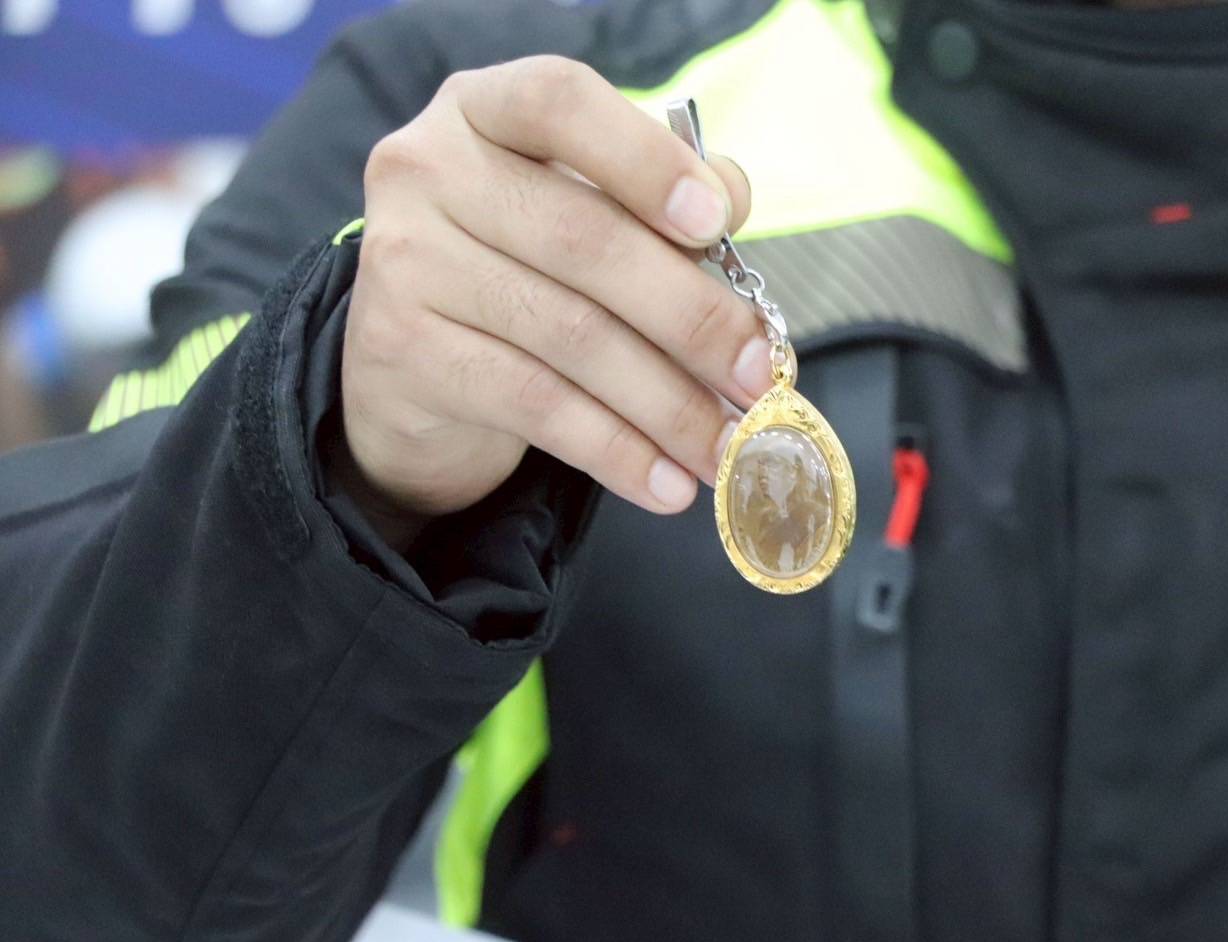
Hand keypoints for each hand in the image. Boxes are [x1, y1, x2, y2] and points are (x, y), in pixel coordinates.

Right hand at [334, 56, 770, 547]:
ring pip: (570, 336)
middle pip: (585, 241)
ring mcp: (405, 260)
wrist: (408, 367)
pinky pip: (536, 405)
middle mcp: (428, 169)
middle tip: (759, 377)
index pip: (560, 102)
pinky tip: (667, 485)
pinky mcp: (402, 351)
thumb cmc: (524, 270)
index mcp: (483, 109)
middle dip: (692, 319)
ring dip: (668, 405)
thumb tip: (732, 200)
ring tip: (729, 448)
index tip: (716, 223)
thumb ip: (659, 199)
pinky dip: (616, 451)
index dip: (643, 159)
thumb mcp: (587, 214)